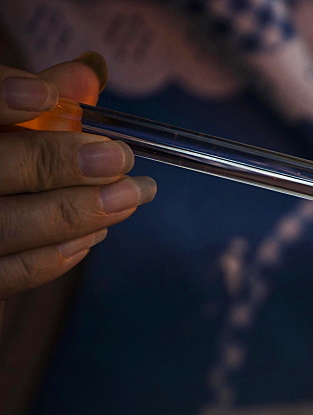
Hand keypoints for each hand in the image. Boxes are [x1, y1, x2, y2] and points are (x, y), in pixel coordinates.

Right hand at [0, 58, 155, 299]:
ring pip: (9, 226)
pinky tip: (96, 233)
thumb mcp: (5, 128)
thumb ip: (39, 103)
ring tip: (131, 195)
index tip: (45, 95)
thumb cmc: (1, 163)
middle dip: (60, 163)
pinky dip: (58, 254)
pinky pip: (12, 273)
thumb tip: (89, 75)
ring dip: (79, 211)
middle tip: (120, 159)